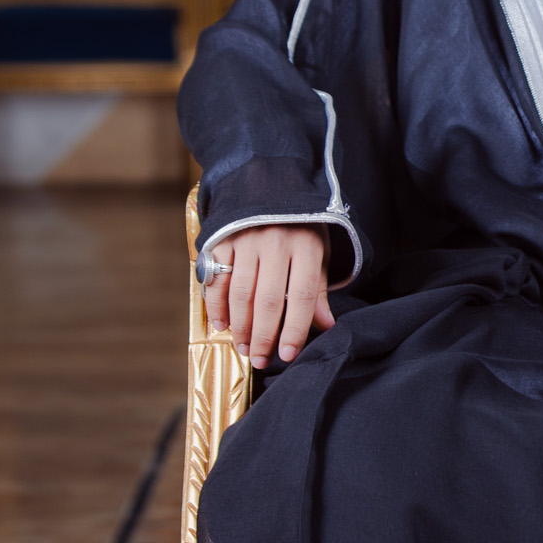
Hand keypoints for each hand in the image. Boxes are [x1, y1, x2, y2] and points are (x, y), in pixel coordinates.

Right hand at [204, 223, 333, 368]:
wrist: (269, 182)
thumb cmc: (299, 225)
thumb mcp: (318, 250)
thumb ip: (318, 288)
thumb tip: (326, 326)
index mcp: (307, 245)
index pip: (303, 296)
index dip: (295, 329)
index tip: (288, 354)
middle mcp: (277, 242)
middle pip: (269, 300)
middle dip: (264, 336)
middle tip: (261, 360)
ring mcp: (247, 239)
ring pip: (241, 293)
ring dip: (241, 326)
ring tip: (244, 347)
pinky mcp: (223, 238)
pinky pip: (217, 278)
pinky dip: (217, 305)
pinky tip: (222, 324)